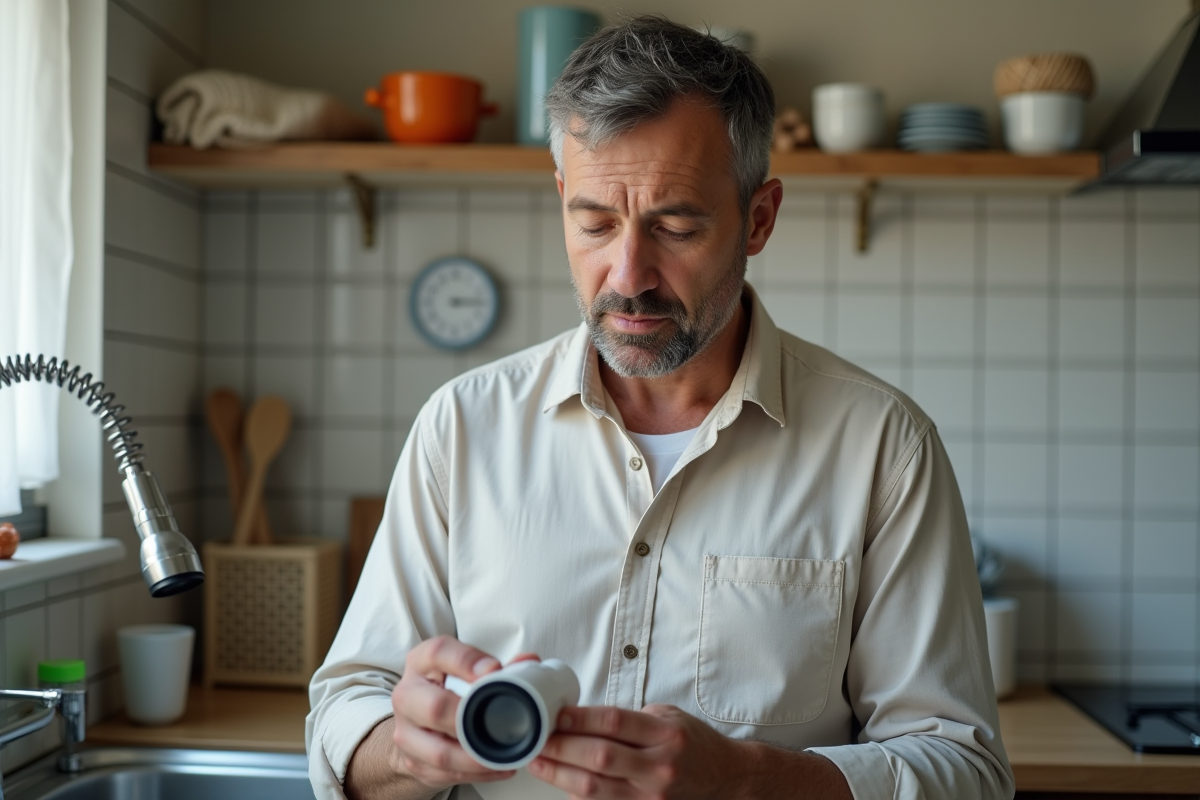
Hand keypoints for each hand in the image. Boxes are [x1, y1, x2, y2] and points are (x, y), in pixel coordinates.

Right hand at [391, 635, 533, 790]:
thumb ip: (497, 666)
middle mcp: (407, 694)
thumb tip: (528, 664)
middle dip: (472, 719)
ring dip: (478, 758)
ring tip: (504, 756)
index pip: (438, 653)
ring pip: (440, 752)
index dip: (466, 661)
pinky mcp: (411, 760)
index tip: (494, 670)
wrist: (416, 723)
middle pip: (435, 707)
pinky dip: (476, 774)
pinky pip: (445, 774)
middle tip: (500, 724)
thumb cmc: (446, 689)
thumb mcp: (463, 669)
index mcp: (422, 663)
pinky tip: (496, 767)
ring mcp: (406, 731)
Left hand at [528, 703, 751, 799]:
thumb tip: (583, 717)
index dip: (580, 718)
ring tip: (538, 762)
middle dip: (561, 747)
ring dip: (560, 774)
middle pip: (600, 756)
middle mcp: (659, 766)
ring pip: (595, 788)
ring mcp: (652, 795)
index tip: (556, 714)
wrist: (725, 778)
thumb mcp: (668, 717)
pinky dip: (578, 795)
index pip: (615, 722)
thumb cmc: (693, 743)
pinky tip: (561, 784)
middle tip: (536, 738)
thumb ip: (630, 719)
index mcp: (666, 734)